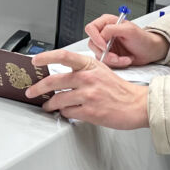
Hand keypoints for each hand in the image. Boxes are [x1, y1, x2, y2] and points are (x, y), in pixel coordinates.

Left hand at [25, 50, 148, 128]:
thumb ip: (81, 71)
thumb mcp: (101, 71)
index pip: (64, 56)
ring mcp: (89, 95)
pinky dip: (64, 113)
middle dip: (38, 88)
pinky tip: (65, 112)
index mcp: (90, 65)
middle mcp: (88, 78)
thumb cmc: (120, 89)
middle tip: (31, 91)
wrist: (137, 104)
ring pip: (58, 99)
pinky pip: (68, 112)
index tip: (35, 61)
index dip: (46, 57)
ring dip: (50, 104)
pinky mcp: (90, 111)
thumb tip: (60, 78)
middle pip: (54, 81)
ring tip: (48, 106)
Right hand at [84, 15, 169, 67]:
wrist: (150, 51)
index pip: (91, 28)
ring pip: (98, 55)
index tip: (105, 46)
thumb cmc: (143, 39)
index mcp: (107, 22)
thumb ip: (112, 29)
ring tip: (125, 58)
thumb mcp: (129, 30)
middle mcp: (104, 33)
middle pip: (92, 44)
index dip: (96, 38)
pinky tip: (125, 60)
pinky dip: (116, 63)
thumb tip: (101, 35)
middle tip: (116, 56)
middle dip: (105, 53)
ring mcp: (106, 45)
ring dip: (113, 60)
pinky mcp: (109, 55)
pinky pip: (105, 62)